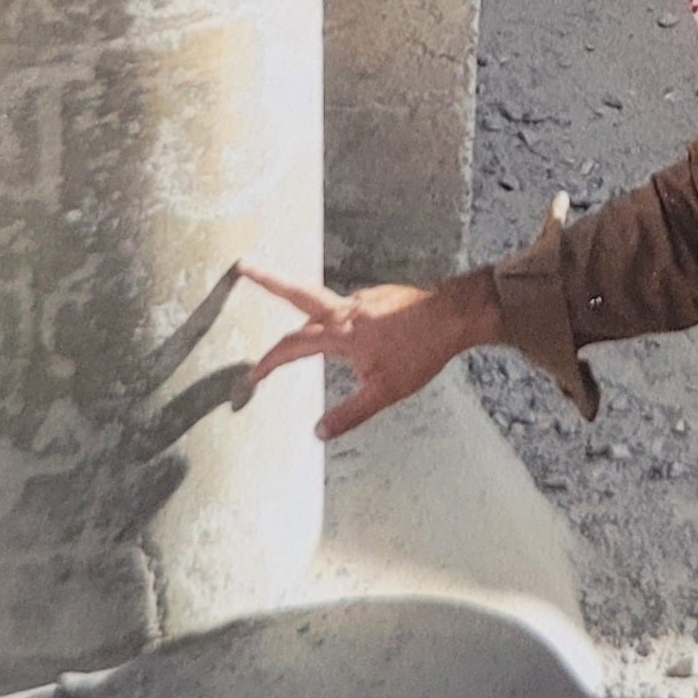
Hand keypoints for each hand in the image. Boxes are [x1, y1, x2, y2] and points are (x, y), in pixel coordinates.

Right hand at [236, 259, 483, 440]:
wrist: (455, 316)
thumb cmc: (420, 353)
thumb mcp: (384, 392)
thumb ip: (349, 413)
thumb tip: (318, 432)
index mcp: (340, 333)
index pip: (292, 346)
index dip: (268, 362)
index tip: (251, 375)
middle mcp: (346, 309)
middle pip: (297, 291)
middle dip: (267, 279)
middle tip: (242, 265)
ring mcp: (364, 297)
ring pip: (324, 303)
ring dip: (304, 309)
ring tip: (296, 322)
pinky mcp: (380, 295)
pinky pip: (348, 306)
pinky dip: (336, 315)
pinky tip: (349, 332)